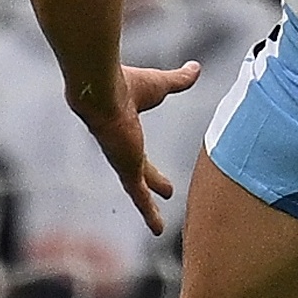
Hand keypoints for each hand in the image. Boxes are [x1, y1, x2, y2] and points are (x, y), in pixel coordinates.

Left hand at [75, 61, 200, 234]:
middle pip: (137, 171)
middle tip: (166, 193)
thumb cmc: (126, 84)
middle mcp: (120, 149)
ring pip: (135, 190)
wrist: (101, 91)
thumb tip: (195, 68)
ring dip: (147, 207)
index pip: (138, 150)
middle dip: (150, 182)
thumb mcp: (161, 85)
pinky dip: (148, 212)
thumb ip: (178, 80)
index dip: (147, 159)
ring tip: (158, 228)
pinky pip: (138, 197)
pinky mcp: (126, 169)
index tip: (150, 168)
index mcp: (125, 131)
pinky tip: (158, 229)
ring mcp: (121, 161)